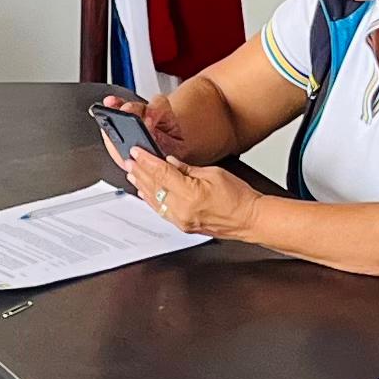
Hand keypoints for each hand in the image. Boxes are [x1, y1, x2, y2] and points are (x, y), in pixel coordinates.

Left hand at [115, 147, 263, 241]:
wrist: (250, 219)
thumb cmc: (238, 197)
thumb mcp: (214, 173)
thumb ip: (187, 169)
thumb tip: (170, 162)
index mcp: (190, 194)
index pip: (161, 173)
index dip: (146, 161)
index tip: (136, 152)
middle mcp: (182, 210)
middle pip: (154, 187)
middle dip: (139, 171)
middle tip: (128, 160)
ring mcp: (181, 220)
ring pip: (154, 200)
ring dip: (141, 185)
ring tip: (132, 173)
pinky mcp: (183, 226)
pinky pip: (160, 211)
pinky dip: (151, 199)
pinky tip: (145, 192)